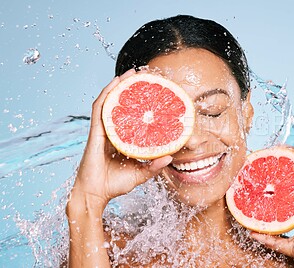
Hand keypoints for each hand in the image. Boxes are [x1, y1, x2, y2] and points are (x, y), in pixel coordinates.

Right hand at [70, 69, 171, 207]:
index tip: (153, 91)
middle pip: (121, 104)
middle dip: (130, 88)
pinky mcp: (95, 131)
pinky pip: (100, 107)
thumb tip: (170, 157)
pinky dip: (107, 93)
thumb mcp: (140, 173)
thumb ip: (154, 166)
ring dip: (119, 85)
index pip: (131, 115)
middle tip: (144, 75)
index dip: (139, 102)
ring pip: (110, 101)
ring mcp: (102, 129)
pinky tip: (116, 82)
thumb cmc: (115, 184)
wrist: (95, 194)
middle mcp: (112, 131)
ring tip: (132, 73)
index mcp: (122, 138)